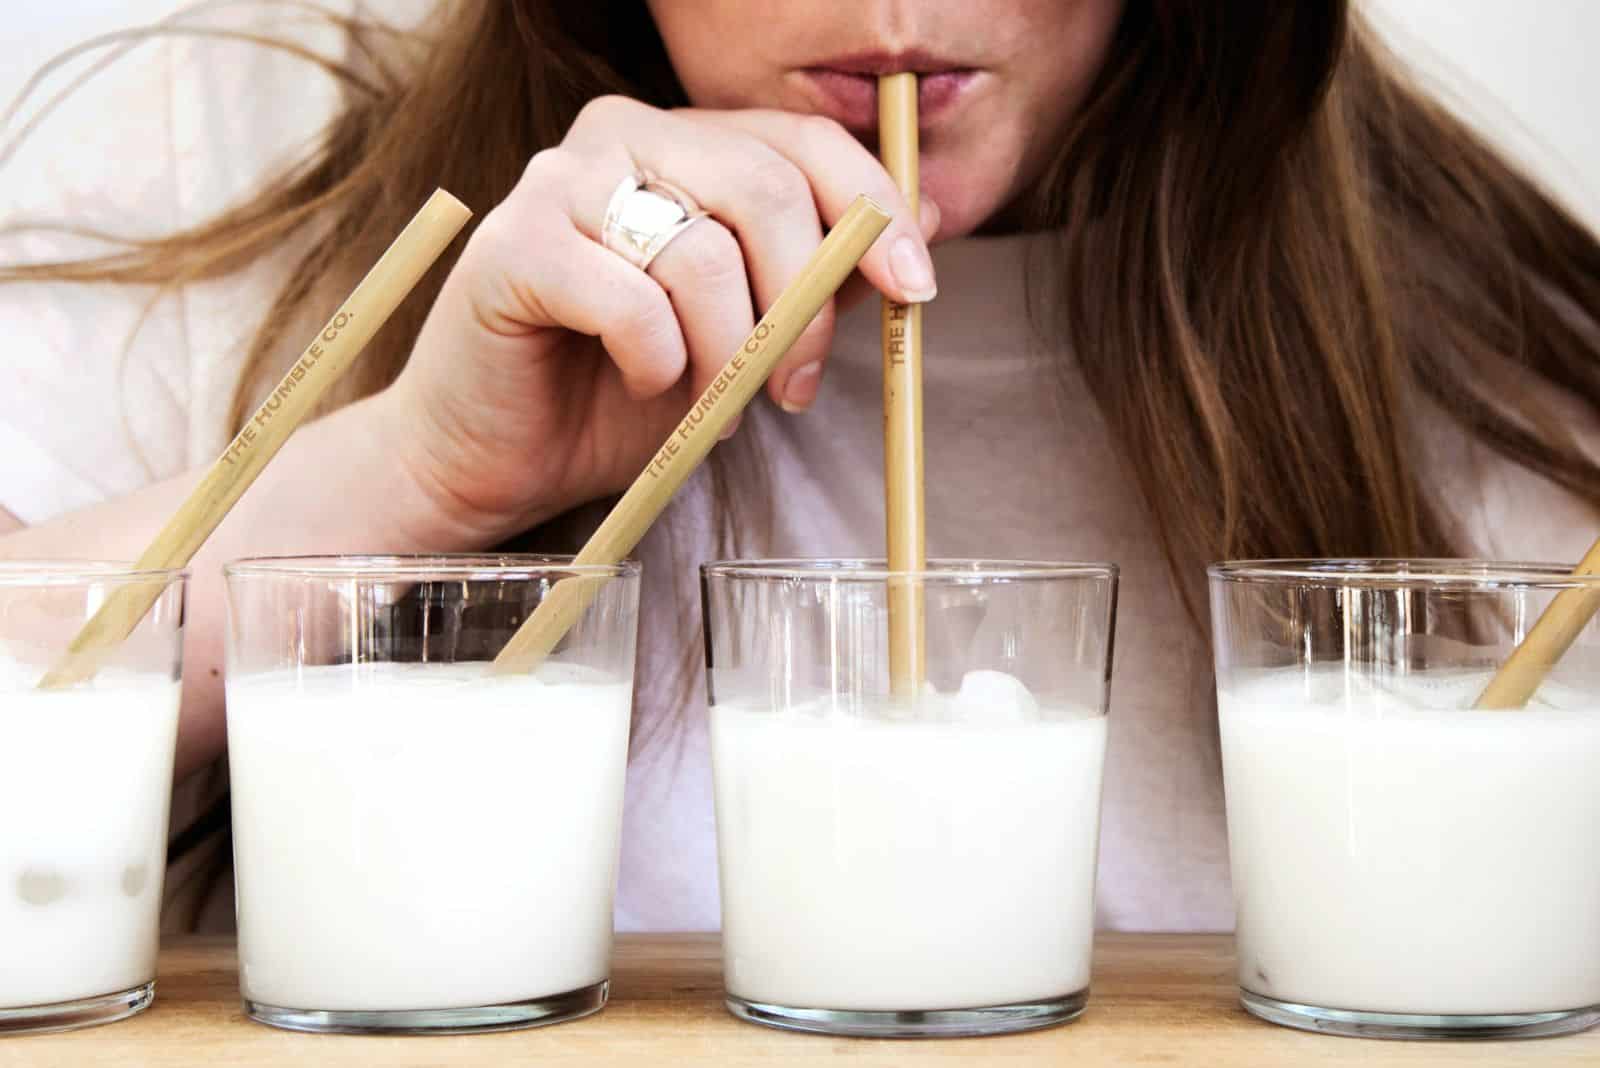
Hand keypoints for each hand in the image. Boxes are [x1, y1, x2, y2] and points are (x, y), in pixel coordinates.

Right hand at [377, 96, 938, 546]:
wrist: (497, 456)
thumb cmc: (617, 392)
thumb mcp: (743, 333)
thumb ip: (812, 276)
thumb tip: (919, 231)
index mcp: (685, 141)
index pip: (805, 142)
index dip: (874, 212)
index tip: (913, 289)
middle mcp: (622, 134)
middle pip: (765, 189)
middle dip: (801, 306)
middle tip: (792, 388)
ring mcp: (559, 181)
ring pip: (703, 254)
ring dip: (725, 355)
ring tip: (707, 406)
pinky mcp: (511, 245)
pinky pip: (631, 301)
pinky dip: (654, 363)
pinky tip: (640, 383)